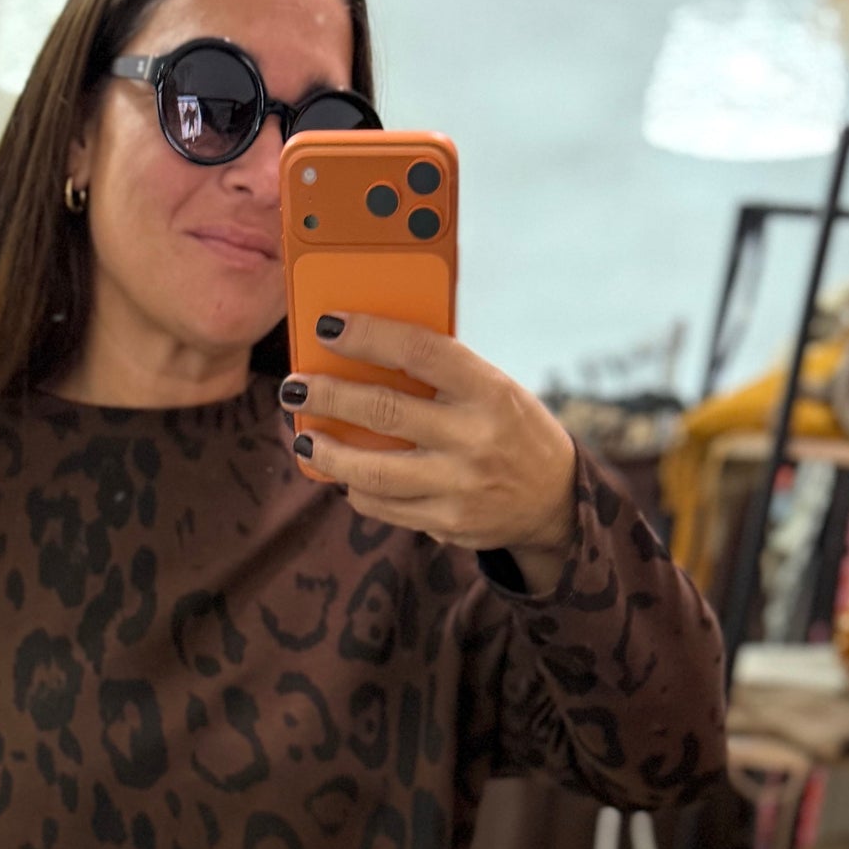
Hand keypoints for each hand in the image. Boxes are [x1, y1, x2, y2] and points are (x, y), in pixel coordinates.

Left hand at [284, 312, 578, 575]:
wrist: (554, 498)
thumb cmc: (508, 427)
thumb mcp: (492, 389)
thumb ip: (441, 376)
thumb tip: (363, 356)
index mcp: (488, 390)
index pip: (419, 350)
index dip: (368, 335)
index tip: (327, 326)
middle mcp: (475, 437)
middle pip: (384, 412)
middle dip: (329, 397)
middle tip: (294, 387)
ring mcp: (460, 485)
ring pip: (375, 471)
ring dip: (329, 455)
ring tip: (305, 442)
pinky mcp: (448, 522)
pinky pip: (386, 506)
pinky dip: (357, 488)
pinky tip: (343, 475)